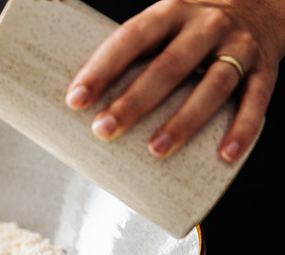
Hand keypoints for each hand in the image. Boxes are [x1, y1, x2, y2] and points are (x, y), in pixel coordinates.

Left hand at [65, 0, 284, 161]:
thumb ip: (130, 52)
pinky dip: (242, 128)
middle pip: (168, 66)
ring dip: (184, 121)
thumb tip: (77, 100)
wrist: (261, 4)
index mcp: (169, 12)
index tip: (75, 100)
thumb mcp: (161, 23)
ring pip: (212, 86)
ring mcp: (238, 46)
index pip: (131, 38)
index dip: (102, 69)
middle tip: (104, 130)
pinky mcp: (265, 68)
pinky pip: (256, 100)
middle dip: (134, 101)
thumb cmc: (190, 27)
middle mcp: (205, 25)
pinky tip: (224, 154)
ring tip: (156, 150)